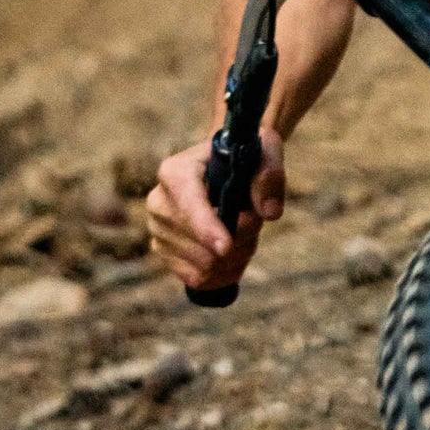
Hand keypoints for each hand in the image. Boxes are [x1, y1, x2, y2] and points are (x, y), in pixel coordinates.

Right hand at [146, 127, 284, 292]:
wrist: (228, 169)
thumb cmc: (245, 156)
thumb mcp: (265, 150)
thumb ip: (270, 175)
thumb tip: (269, 212)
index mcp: (175, 172)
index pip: (187, 205)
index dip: (206, 228)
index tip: (226, 246)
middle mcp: (159, 203)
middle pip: (197, 243)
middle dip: (237, 240)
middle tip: (255, 220)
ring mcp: (159, 232)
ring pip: (203, 264)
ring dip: (236, 255)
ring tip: (246, 231)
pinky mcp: (166, 255)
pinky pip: (199, 279)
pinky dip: (225, 271)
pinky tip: (236, 250)